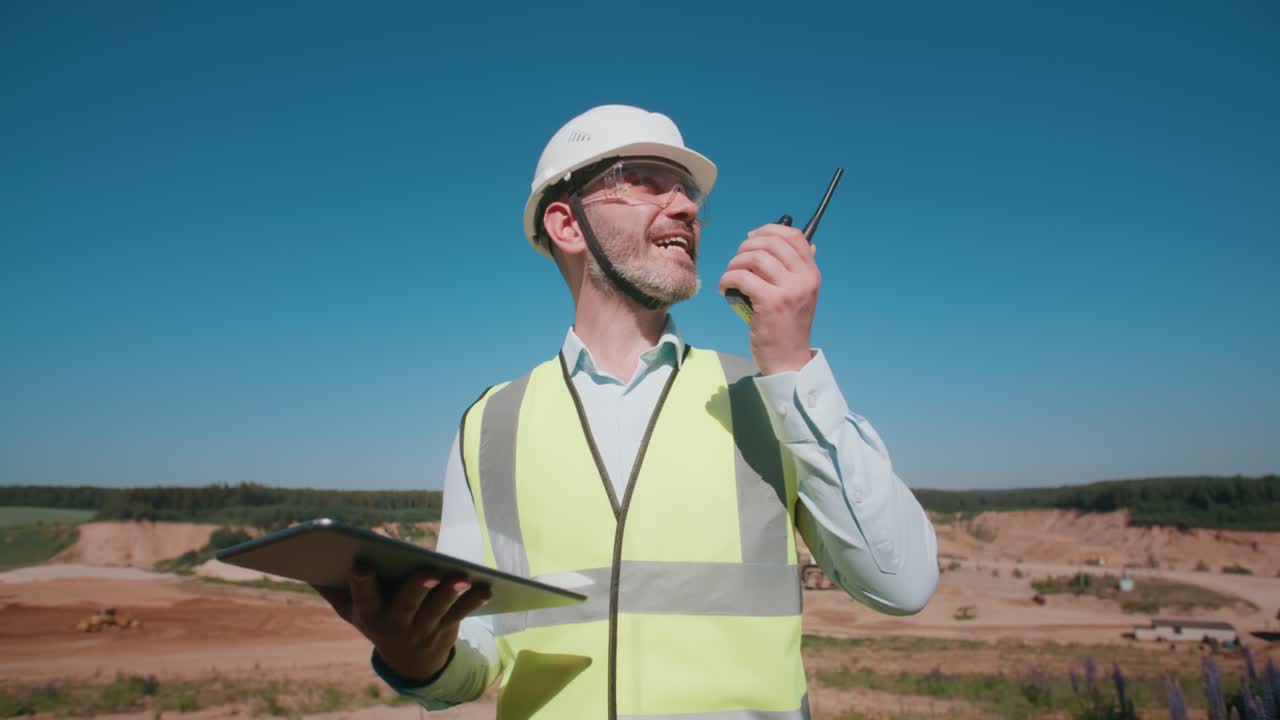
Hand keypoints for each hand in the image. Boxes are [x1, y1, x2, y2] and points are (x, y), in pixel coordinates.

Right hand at [314, 565, 490, 683]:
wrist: (409, 662)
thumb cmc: (376, 620)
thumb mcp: (351, 610)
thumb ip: (332, 587)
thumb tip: (305, 560)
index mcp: (368, 614)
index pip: (363, 597)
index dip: (362, 581)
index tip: (361, 562)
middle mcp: (395, 624)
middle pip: (406, 605)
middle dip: (416, 589)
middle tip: (428, 571)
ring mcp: (422, 629)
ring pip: (437, 610)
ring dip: (450, 593)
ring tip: (461, 576)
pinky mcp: (446, 630)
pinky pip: (462, 615)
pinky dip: (474, 601)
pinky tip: (486, 587)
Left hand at [719, 223, 819, 373]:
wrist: (788, 358)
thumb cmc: (788, 326)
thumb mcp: (803, 294)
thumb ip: (801, 270)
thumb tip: (806, 244)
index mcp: (812, 273)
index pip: (794, 236)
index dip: (769, 229)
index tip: (752, 238)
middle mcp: (804, 278)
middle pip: (771, 242)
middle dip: (746, 247)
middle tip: (737, 261)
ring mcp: (788, 290)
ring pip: (754, 257)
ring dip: (735, 263)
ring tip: (730, 275)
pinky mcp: (770, 302)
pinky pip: (742, 277)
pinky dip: (727, 279)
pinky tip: (725, 288)